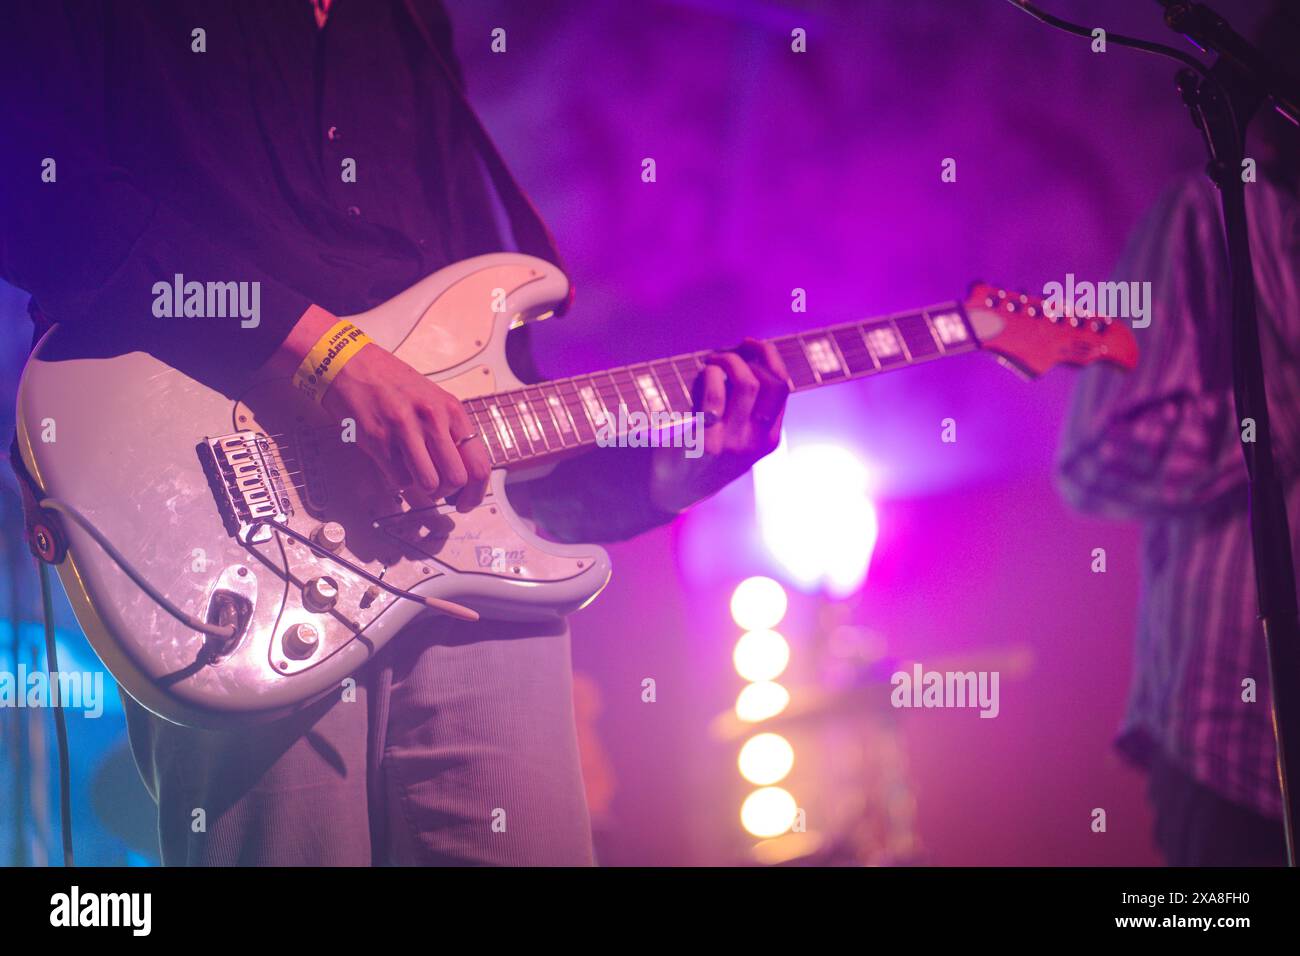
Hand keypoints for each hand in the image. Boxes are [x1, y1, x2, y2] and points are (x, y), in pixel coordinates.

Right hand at [262, 307, 489, 511]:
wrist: (349, 362)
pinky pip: (400, 480)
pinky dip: (398, 480)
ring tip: (414, 475)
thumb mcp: (432, 398)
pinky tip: (393, 463)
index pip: (479, 463)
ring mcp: (405, 429)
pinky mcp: (379, 439)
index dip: (476, 492)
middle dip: (447, 492)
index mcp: (451, 409)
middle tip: (437, 490)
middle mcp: (432, 419)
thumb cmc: (390, 381)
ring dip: (422, 489)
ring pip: (429, 484)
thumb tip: (461, 469)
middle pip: (456, 479)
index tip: (466, 502)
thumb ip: (449, 431)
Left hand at [649, 337, 789, 513]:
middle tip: (729, 350)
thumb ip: (747, 406)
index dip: (771, 358)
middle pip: (771, 383)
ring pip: (748, 384)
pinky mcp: (705, 443)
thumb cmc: (703, 454)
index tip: (753, 345)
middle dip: (753, 355)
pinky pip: (715, 397)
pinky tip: (702, 376)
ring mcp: (732, 444)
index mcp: (768, 439)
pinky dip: (710, 376)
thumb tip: (747, 355)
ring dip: (729, 361)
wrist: (673, 491)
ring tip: (712, 361)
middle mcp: (755, 442)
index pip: (783, 388)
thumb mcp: (737, 437)